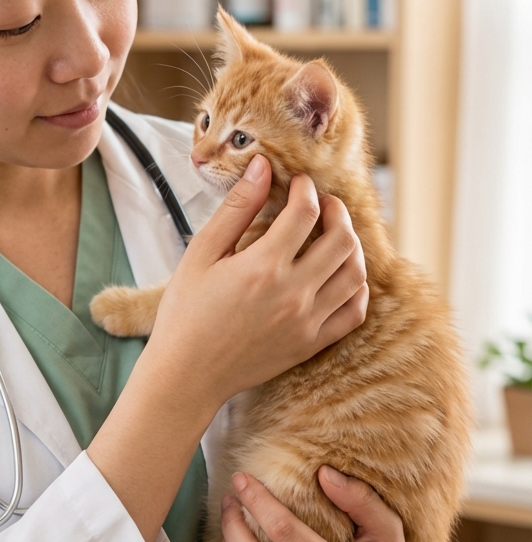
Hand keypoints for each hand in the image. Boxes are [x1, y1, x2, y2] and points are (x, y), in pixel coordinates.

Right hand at [148, 155, 368, 414]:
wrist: (187, 374)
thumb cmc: (186, 312)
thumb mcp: (202, 253)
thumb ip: (236, 209)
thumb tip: (261, 166)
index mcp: (263, 267)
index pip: (306, 212)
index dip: (306, 189)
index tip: (298, 183)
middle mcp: (293, 294)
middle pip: (342, 239)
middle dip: (337, 212)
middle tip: (322, 204)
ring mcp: (307, 322)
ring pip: (355, 273)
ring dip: (350, 246)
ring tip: (333, 235)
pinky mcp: (311, 343)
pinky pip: (354, 311)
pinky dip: (355, 287)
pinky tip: (339, 274)